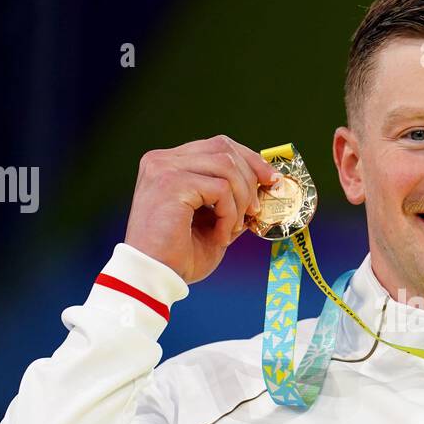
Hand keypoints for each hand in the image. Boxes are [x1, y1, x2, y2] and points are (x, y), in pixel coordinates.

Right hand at [123, 134, 280, 283]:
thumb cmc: (178, 257)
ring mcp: (164, 169)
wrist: (153, 278)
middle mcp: (163, 161)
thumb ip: (231, 202)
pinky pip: (221, 189)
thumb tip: (263, 188)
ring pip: (226, 166)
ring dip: (240, 201)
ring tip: (232, 229)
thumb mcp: (213, 223)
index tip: (270, 179)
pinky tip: (220, 236)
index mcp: (169, 165)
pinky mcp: (171, 184)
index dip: (249, 159)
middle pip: (224, 148)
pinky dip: (229, 215)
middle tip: (256, 210)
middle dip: (251, 177)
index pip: (217, 145)